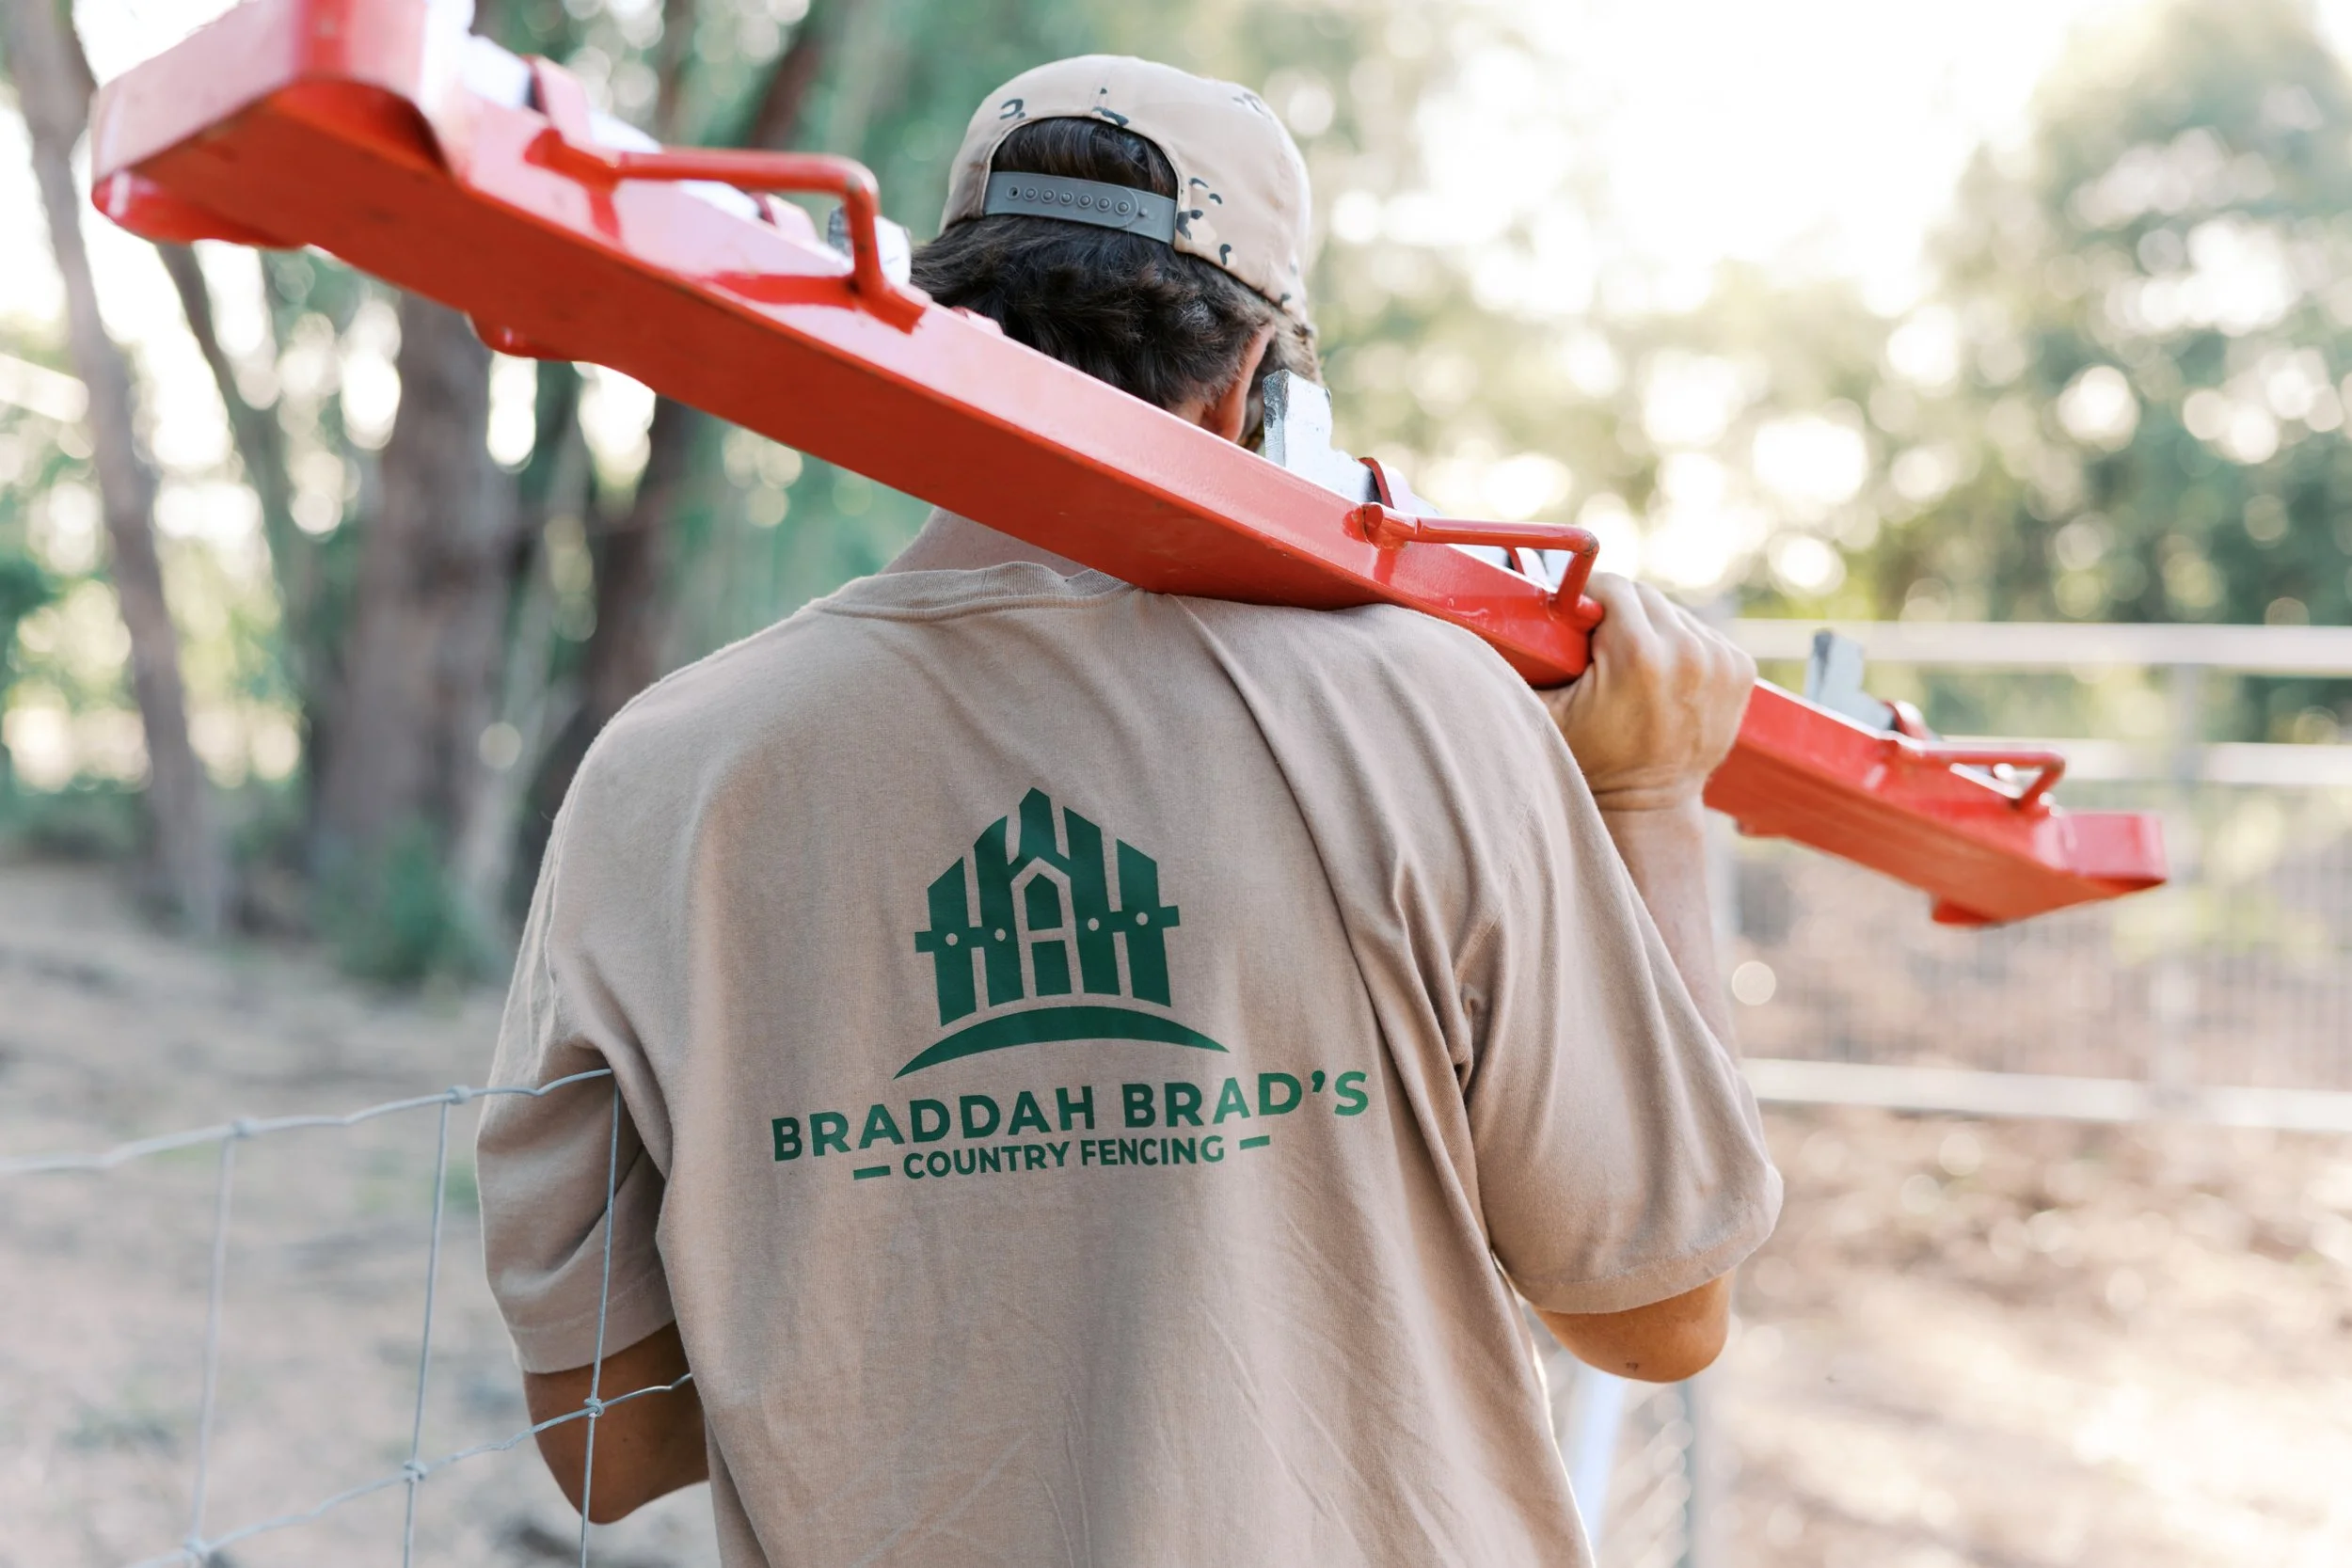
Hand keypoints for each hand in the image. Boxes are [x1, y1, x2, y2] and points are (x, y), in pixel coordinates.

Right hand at [1539, 574, 1753, 812]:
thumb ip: (1527, 664)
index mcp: (1639, 654)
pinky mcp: (1741, 667)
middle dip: (1619, 612)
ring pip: (1674, 613)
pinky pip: (1702, 632)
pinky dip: (1682, 645)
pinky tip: (1666, 676)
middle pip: (1644, 596)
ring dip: (1652, 628)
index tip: (1579, 615)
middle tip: (1600, 642)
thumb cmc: (1593, 759)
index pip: (1612, 587)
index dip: (1590, 596)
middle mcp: (1687, 651)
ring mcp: (1720, 659)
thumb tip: (1498, 626)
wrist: (1651, 803)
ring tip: (1634, 665)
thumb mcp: (1548, 713)